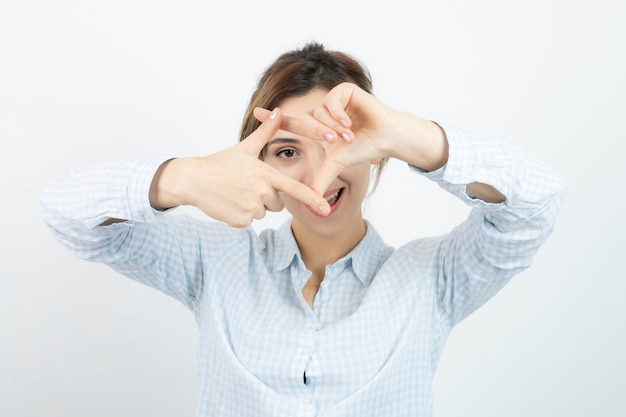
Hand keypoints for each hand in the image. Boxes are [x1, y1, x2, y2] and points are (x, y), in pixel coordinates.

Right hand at [150, 108, 329, 226]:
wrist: (193, 180)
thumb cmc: (221, 163)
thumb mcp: (245, 147)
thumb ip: (266, 132)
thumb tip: (278, 111)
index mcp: (265, 174)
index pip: (294, 188)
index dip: (312, 198)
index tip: (325, 208)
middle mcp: (261, 192)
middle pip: (278, 202)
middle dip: (267, 196)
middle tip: (247, 185)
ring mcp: (250, 208)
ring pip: (264, 212)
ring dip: (255, 205)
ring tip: (237, 192)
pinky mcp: (241, 220)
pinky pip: (251, 220)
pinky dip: (242, 214)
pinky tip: (230, 202)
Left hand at [255, 82, 447, 192]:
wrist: (385, 138)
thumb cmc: (362, 148)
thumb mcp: (336, 165)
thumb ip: (320, 179)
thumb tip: (310, 200)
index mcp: (317, 126)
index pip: (290, 122)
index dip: (273, 119)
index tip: (255, 113)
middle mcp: (322, 111)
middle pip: (305, 121)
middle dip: (318, 133)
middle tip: (333, 141)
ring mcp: (332, 100)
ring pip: (318, 112)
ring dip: (332, 127)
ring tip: (348, 135)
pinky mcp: (343, 91)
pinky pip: (331, 102)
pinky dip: (338, 115)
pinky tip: (349, 123)